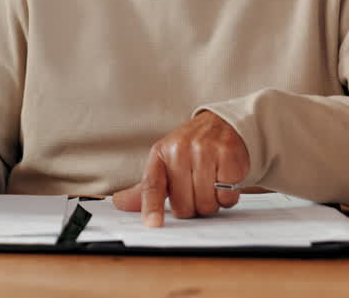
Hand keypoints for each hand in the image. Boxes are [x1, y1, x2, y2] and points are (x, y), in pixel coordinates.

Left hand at [111, 110, 249, 226]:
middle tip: (195, 190)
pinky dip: (227, 197)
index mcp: (160, 153)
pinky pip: (227, 196)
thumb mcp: (164, 162)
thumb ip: (146, 188)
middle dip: (191, 206)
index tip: (152, 224)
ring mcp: (205, 151)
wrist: (219, 123)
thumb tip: (120, 203)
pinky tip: (224, 182)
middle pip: (184, 205)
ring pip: (206, 203)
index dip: (152, 207)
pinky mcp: (228, 155)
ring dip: (211, 203)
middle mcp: (180, 150)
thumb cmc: (189, 148)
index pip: (152, 186)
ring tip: (210, 185)